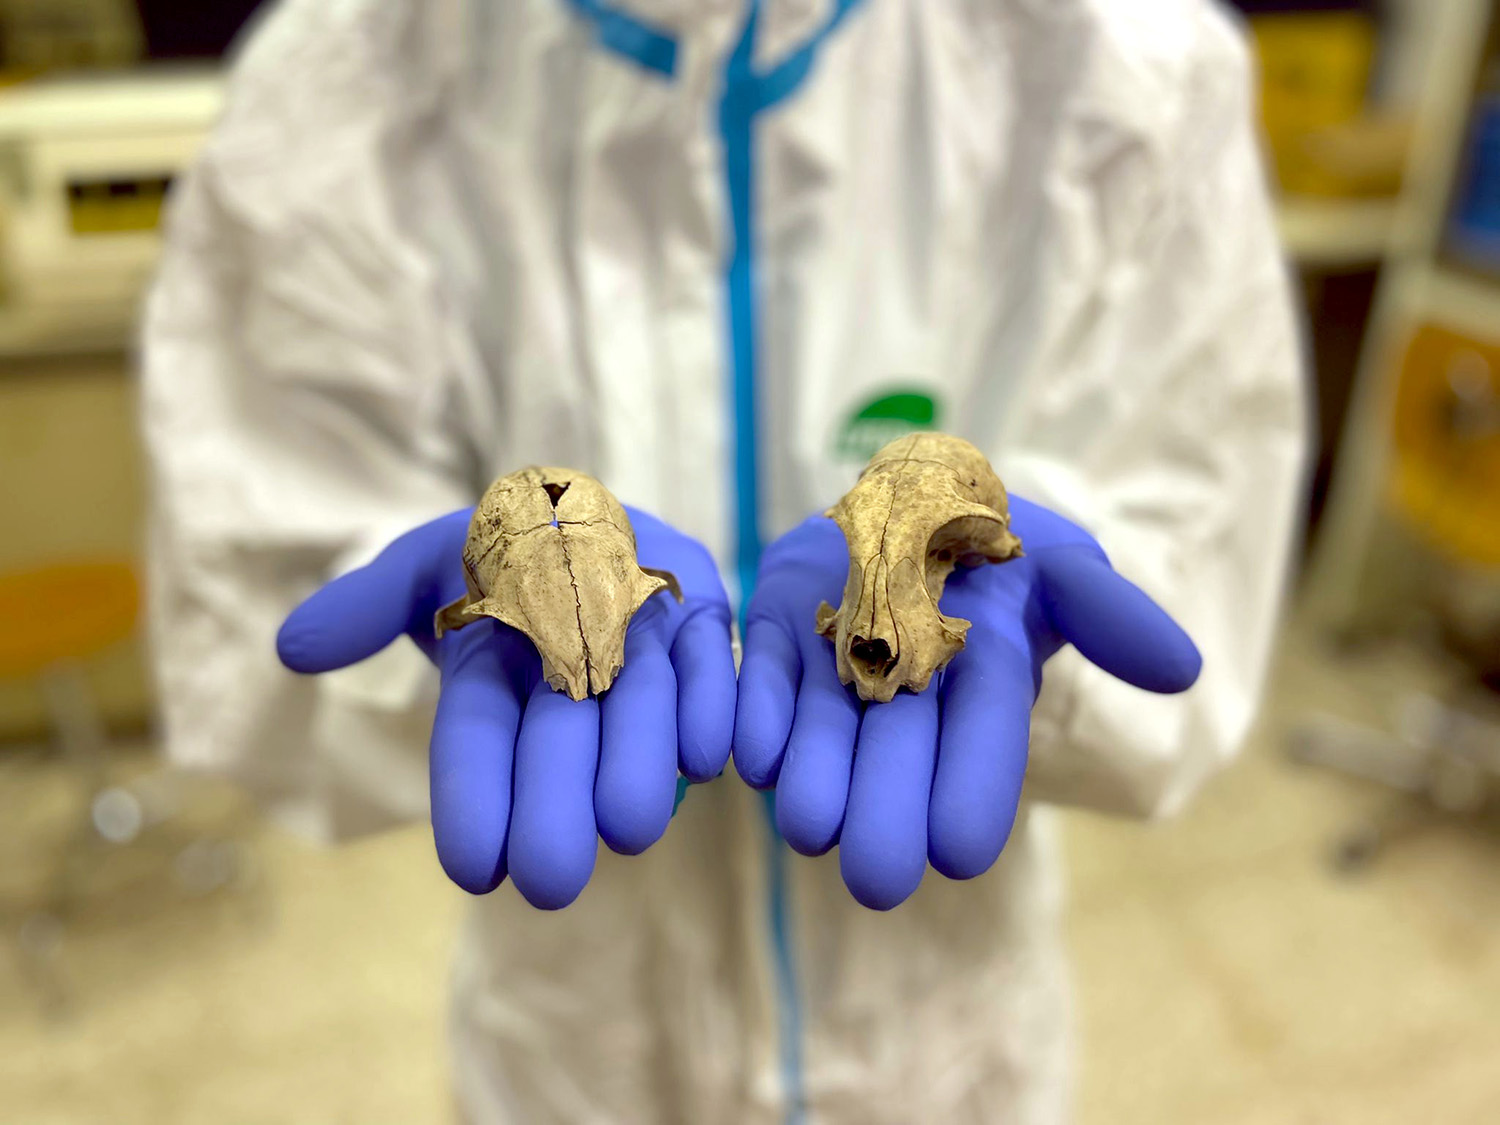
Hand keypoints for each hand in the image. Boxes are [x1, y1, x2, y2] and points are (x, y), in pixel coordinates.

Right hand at [276, 507, 735, 907]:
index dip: (472, 799)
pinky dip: (709, 705)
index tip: (473, 871)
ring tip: (634, 829)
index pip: (476, 737)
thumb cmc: (497, 545)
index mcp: (497, 667)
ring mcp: (644, 649)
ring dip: (637, 766)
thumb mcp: (422, 563)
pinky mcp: (703, 621)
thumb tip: (292, 649)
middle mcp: (572, 671)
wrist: (593, 515)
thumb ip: (368, 605)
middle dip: (555, 806)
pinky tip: (705, 754)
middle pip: (559, 740)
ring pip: (640, 710)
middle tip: (555, 881)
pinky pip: (714, 665)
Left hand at [732, 496, 1200, 909]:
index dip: (974, 788)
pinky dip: (759, 715)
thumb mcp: (1065, 568)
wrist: (909, 496)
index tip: (961, 853)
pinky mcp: (779, 631)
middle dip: (888, 811)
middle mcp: (908, 688)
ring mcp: (836, 663)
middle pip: (898, 751)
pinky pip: (765, 677)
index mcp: (982, 678)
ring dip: (817, 778)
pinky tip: (752, 754)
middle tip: (878, 880)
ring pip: (826, 729)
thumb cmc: (999, 542)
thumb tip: (1183, 672)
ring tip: (810, 830)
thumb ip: (1109, 616)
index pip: (984, 737)